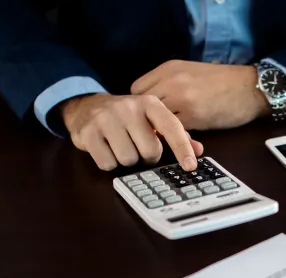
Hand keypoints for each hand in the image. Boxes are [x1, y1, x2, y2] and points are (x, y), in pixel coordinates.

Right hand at [60, 93, 203, 170]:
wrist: (87, 107)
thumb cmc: (127, 119)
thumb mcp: (151, 120)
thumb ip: (175, 135)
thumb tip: (198, 150)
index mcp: (149, 104)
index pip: (171, 127)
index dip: (182, 148)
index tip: (190, 166)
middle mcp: (129, 108)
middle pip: (150, 151)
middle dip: (146, 157)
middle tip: (138, 148)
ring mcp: (107, 119)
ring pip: (128, 160)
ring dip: (126, 161)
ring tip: (120, 146)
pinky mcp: (89, 133)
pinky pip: (108, 164)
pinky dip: (109, 163)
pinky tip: (106, 149)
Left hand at [130, 61, 270, 129]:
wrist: (250, 87)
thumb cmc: (224, 83)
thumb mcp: (191, 73)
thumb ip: (169, 84)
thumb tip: (152, 106)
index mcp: (169, 68)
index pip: (137, 89)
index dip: (141, 106)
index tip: (148, 116)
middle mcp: (171, 80)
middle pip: (142, 107)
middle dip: (146, 120)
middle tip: (155, 131)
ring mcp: (181, 97)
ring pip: (156, 120)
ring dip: (160, 131)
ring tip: (170, 137)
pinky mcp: (194, 115)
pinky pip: (174, 131)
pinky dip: (177, 138)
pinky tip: (186, 139)